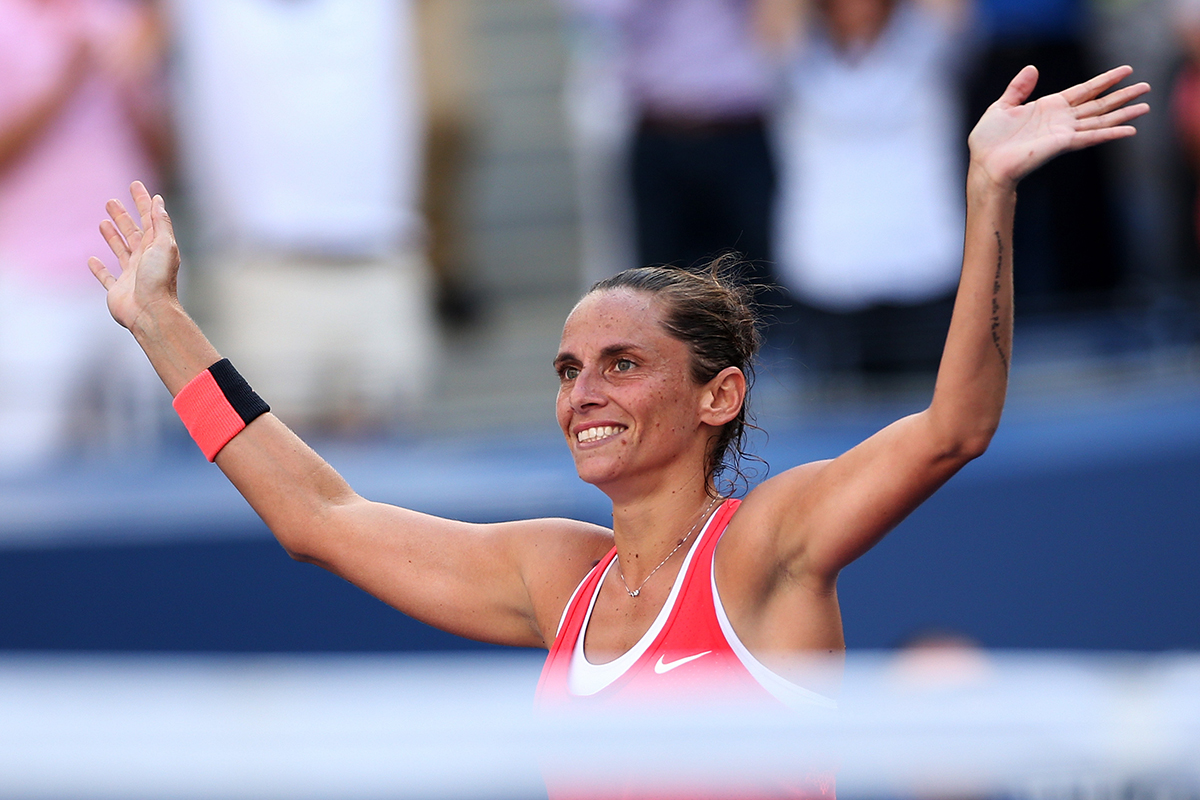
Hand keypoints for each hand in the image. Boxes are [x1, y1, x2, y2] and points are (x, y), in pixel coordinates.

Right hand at [88, 181, 179, 330]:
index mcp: (157, 248)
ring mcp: (131, 275)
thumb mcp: (164, 245)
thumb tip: (158, 201)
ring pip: (120, 251)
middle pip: (133, 233)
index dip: (143, 201)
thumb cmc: (159, 280)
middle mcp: (145, 260)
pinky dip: (99, 269)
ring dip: (112, 236)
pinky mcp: (118, 290)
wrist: (151, 312)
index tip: (135, 185)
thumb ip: (160, 223)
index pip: (149, 219)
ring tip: (103, 222)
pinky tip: (91, 259)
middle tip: (111, 201)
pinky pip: (107, 277)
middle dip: (123, 216)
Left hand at [968, 65, 1149, 188]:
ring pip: (1101, 119)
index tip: (1126, 70)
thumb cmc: (989, 140)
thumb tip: (1033, 68)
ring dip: (1124, 113)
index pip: (1084, 90)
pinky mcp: (1062, 144)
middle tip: (1147, 87)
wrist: (985, 164)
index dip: (1105, 80)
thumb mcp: (1001, 106)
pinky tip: (1129, 130)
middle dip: (1123, 95)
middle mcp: (1061, 119)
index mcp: (1049, 107)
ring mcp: (1064, 132)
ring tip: (1146, 106)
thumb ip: (1019, 88)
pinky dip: (1110, 133)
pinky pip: (1091, 136)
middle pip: (1099, 104)